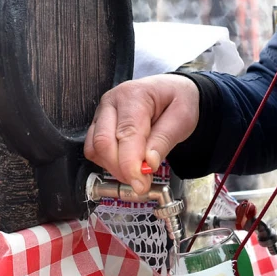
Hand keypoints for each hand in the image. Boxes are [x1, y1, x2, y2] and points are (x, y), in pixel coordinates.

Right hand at [84, 74, 199, 193]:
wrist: (171, 92)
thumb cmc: (176, 100)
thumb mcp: (182, 118)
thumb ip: (164, 140)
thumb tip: (148, 164)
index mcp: (134, 95)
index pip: (126, 133)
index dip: (131, 163)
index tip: (141, 183)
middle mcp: (112, 102)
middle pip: (103, 142)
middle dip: (121, 169)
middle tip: (142, 183)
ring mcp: (102, 113)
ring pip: (95, 149)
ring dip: (114, 168)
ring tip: (138, 172)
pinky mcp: (97, 125)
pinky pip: (94, 151)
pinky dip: (107, 163)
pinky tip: (126, 164)